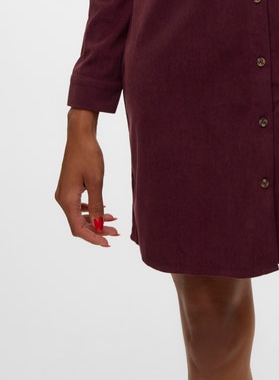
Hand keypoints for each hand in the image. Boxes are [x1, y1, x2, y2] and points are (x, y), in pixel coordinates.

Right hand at [54, 109, 117, 246]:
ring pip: (79, 215)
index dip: (92, 238)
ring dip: (95, 220)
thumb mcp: (96, 181)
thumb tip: (97, 227)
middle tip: (116, 233)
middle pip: (78, 223)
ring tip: (114, 221)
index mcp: (67, 200)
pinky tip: (104, 210)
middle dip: (97, 230)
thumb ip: (96, 206)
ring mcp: (65, 193)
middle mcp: (62, 199)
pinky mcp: (69, 187)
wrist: (80, 135)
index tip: (108, 243)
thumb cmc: (88, 155)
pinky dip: (91, 210)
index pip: (78, 228)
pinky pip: (79, 205)